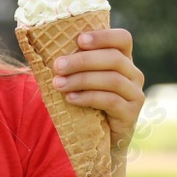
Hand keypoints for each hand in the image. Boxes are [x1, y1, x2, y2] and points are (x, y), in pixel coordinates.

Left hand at [50, 27, 145, 155]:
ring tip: (58, 84)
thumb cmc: (85, 103)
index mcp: (123, 59)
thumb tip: (42, 46)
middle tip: (58, 66)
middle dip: (82, 60)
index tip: (79, 39)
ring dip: (81, 79)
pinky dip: (88, 97)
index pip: (122, 38)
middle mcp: (133, 74)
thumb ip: (72, 64)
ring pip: (112, 79)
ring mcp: (135, 94)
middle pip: (114, 58)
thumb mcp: (81, 80)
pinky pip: (111, 101)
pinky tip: (71, 98)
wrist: (99, 140)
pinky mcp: (131, 113)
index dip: (103, 36)